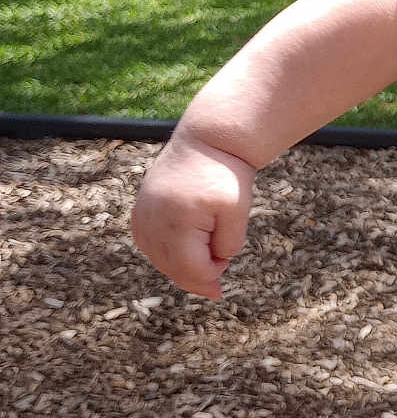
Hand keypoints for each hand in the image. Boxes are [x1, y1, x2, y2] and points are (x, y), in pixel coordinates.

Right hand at [130, 129, 258, 298]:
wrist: (206, 142)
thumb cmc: (226, 175)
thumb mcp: (238, 212)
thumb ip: (229, 244)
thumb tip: (214, 262)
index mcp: (177, 220)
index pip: (190, 269)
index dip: (211, 275)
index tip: (226, 262)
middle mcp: (152, 220)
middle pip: (172, 268)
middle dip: (196, 275)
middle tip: (218, 273)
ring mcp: (141, 216)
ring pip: (158, 259)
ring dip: (181, 266)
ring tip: (205, 257)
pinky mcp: (139, 213)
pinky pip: (150, 245)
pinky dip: (167, 253)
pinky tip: (185, 249)